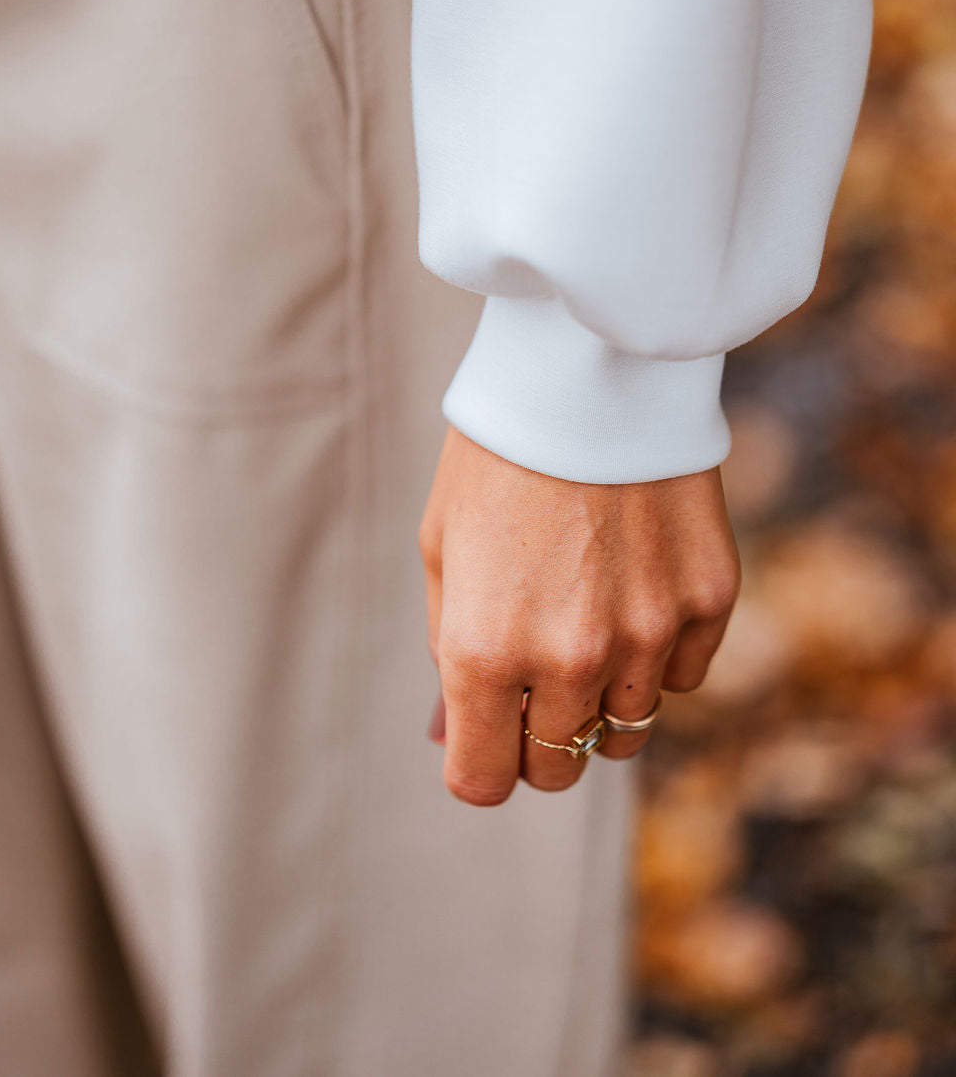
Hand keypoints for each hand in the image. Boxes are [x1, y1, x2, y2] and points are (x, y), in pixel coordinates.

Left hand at [419, 425, 740, 804]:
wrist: (588, 371)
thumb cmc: (497, 456)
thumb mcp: (444, 550)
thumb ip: (451, 652)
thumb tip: (457, 734)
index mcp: (483, 649)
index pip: (482, 781)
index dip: (477, 764)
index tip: (481, 738)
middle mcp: (568, 658)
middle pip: (557, 767)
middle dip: (535, 740)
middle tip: (529, 683)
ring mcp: (648, 634)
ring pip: (626, 730)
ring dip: (599, 701)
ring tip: (584, 627)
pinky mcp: (708, 602)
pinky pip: (681, 676)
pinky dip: (656, 655)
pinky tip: (634, 591)